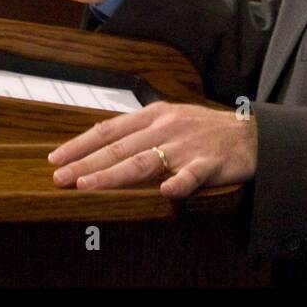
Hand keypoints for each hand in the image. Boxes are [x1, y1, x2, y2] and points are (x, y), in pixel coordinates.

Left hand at [50, 101, 257, 197]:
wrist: (250, 135)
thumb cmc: (206, 129)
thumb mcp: (171, 118)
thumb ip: (139, 130)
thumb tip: (101, 143)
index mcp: (156, 115)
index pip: (110, 129)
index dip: (81, 143)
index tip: (56, 157)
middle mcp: (167, 128)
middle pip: (120, 148)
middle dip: (86, 163)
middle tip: (60, 177)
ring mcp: (187, 146)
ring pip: (145, 161)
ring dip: (113, 174)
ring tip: (89, 184)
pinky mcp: (208, 163)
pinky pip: (191, 175)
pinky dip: (179, 183)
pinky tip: (166, 191)